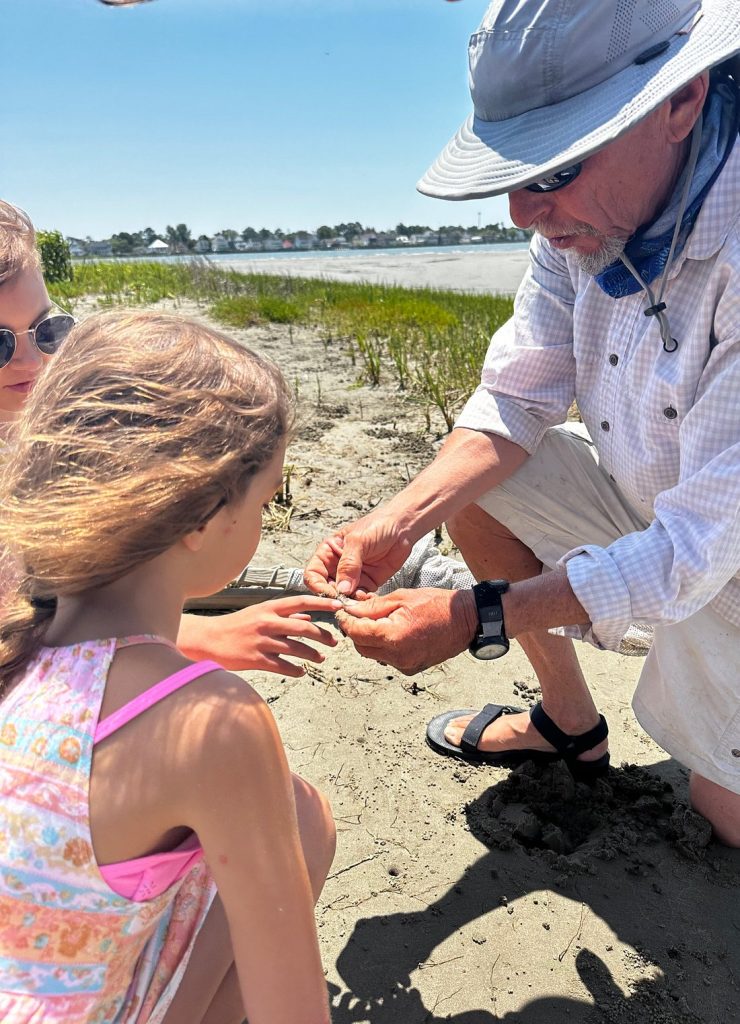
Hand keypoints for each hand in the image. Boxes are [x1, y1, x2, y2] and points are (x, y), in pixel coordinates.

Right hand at [177, 596, 341, 674]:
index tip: (339, 605)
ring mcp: (261, 641)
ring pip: (296, 649)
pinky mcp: (255, 659)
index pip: (301, 602)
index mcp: (268, 607)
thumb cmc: (236, 625)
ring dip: (312, 655)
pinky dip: (296, 670)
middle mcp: (267, 622)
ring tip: (320, 659)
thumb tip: (309, 617)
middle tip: (334, 642)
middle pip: (304, 628)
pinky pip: (282, 666)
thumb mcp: (259, 613)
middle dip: (323, 635)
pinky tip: (301, 672)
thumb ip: (284, 615)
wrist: (208, 639)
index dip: (322, 603)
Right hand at [303, 511, 414, 597]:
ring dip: (349, 601)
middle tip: (344, 601)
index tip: (330, 593)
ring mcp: (353, 576)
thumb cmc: (377, 526)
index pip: (313, 574)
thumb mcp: (358, 541)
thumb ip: (348, 565)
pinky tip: (368, 597)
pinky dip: (362, 601)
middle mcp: (338, 566)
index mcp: (329, 552)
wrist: (403, 527)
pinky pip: (360, 597)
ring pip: (344, 595)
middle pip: (327, 588)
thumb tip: (341, 589)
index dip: (317, 586)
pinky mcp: (368, 582)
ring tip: (359, 599)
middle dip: (334, 596)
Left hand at [335, 587, 478, 674]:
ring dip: (369, 639)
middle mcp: (397, 656)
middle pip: (361, 647)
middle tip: (358, 615)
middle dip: (355, 631)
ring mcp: (405, 665)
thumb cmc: (436, 604)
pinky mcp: (411, 669)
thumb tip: (350, 610)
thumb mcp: (401, 597)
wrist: (466, 621)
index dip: (346, 621)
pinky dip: (384, 647)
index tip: (342, 611)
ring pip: (373, 654)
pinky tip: (393, 632)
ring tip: (378, 621)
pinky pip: (387, 659)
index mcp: (393, 636)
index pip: (356, 632)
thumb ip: (373, 606)